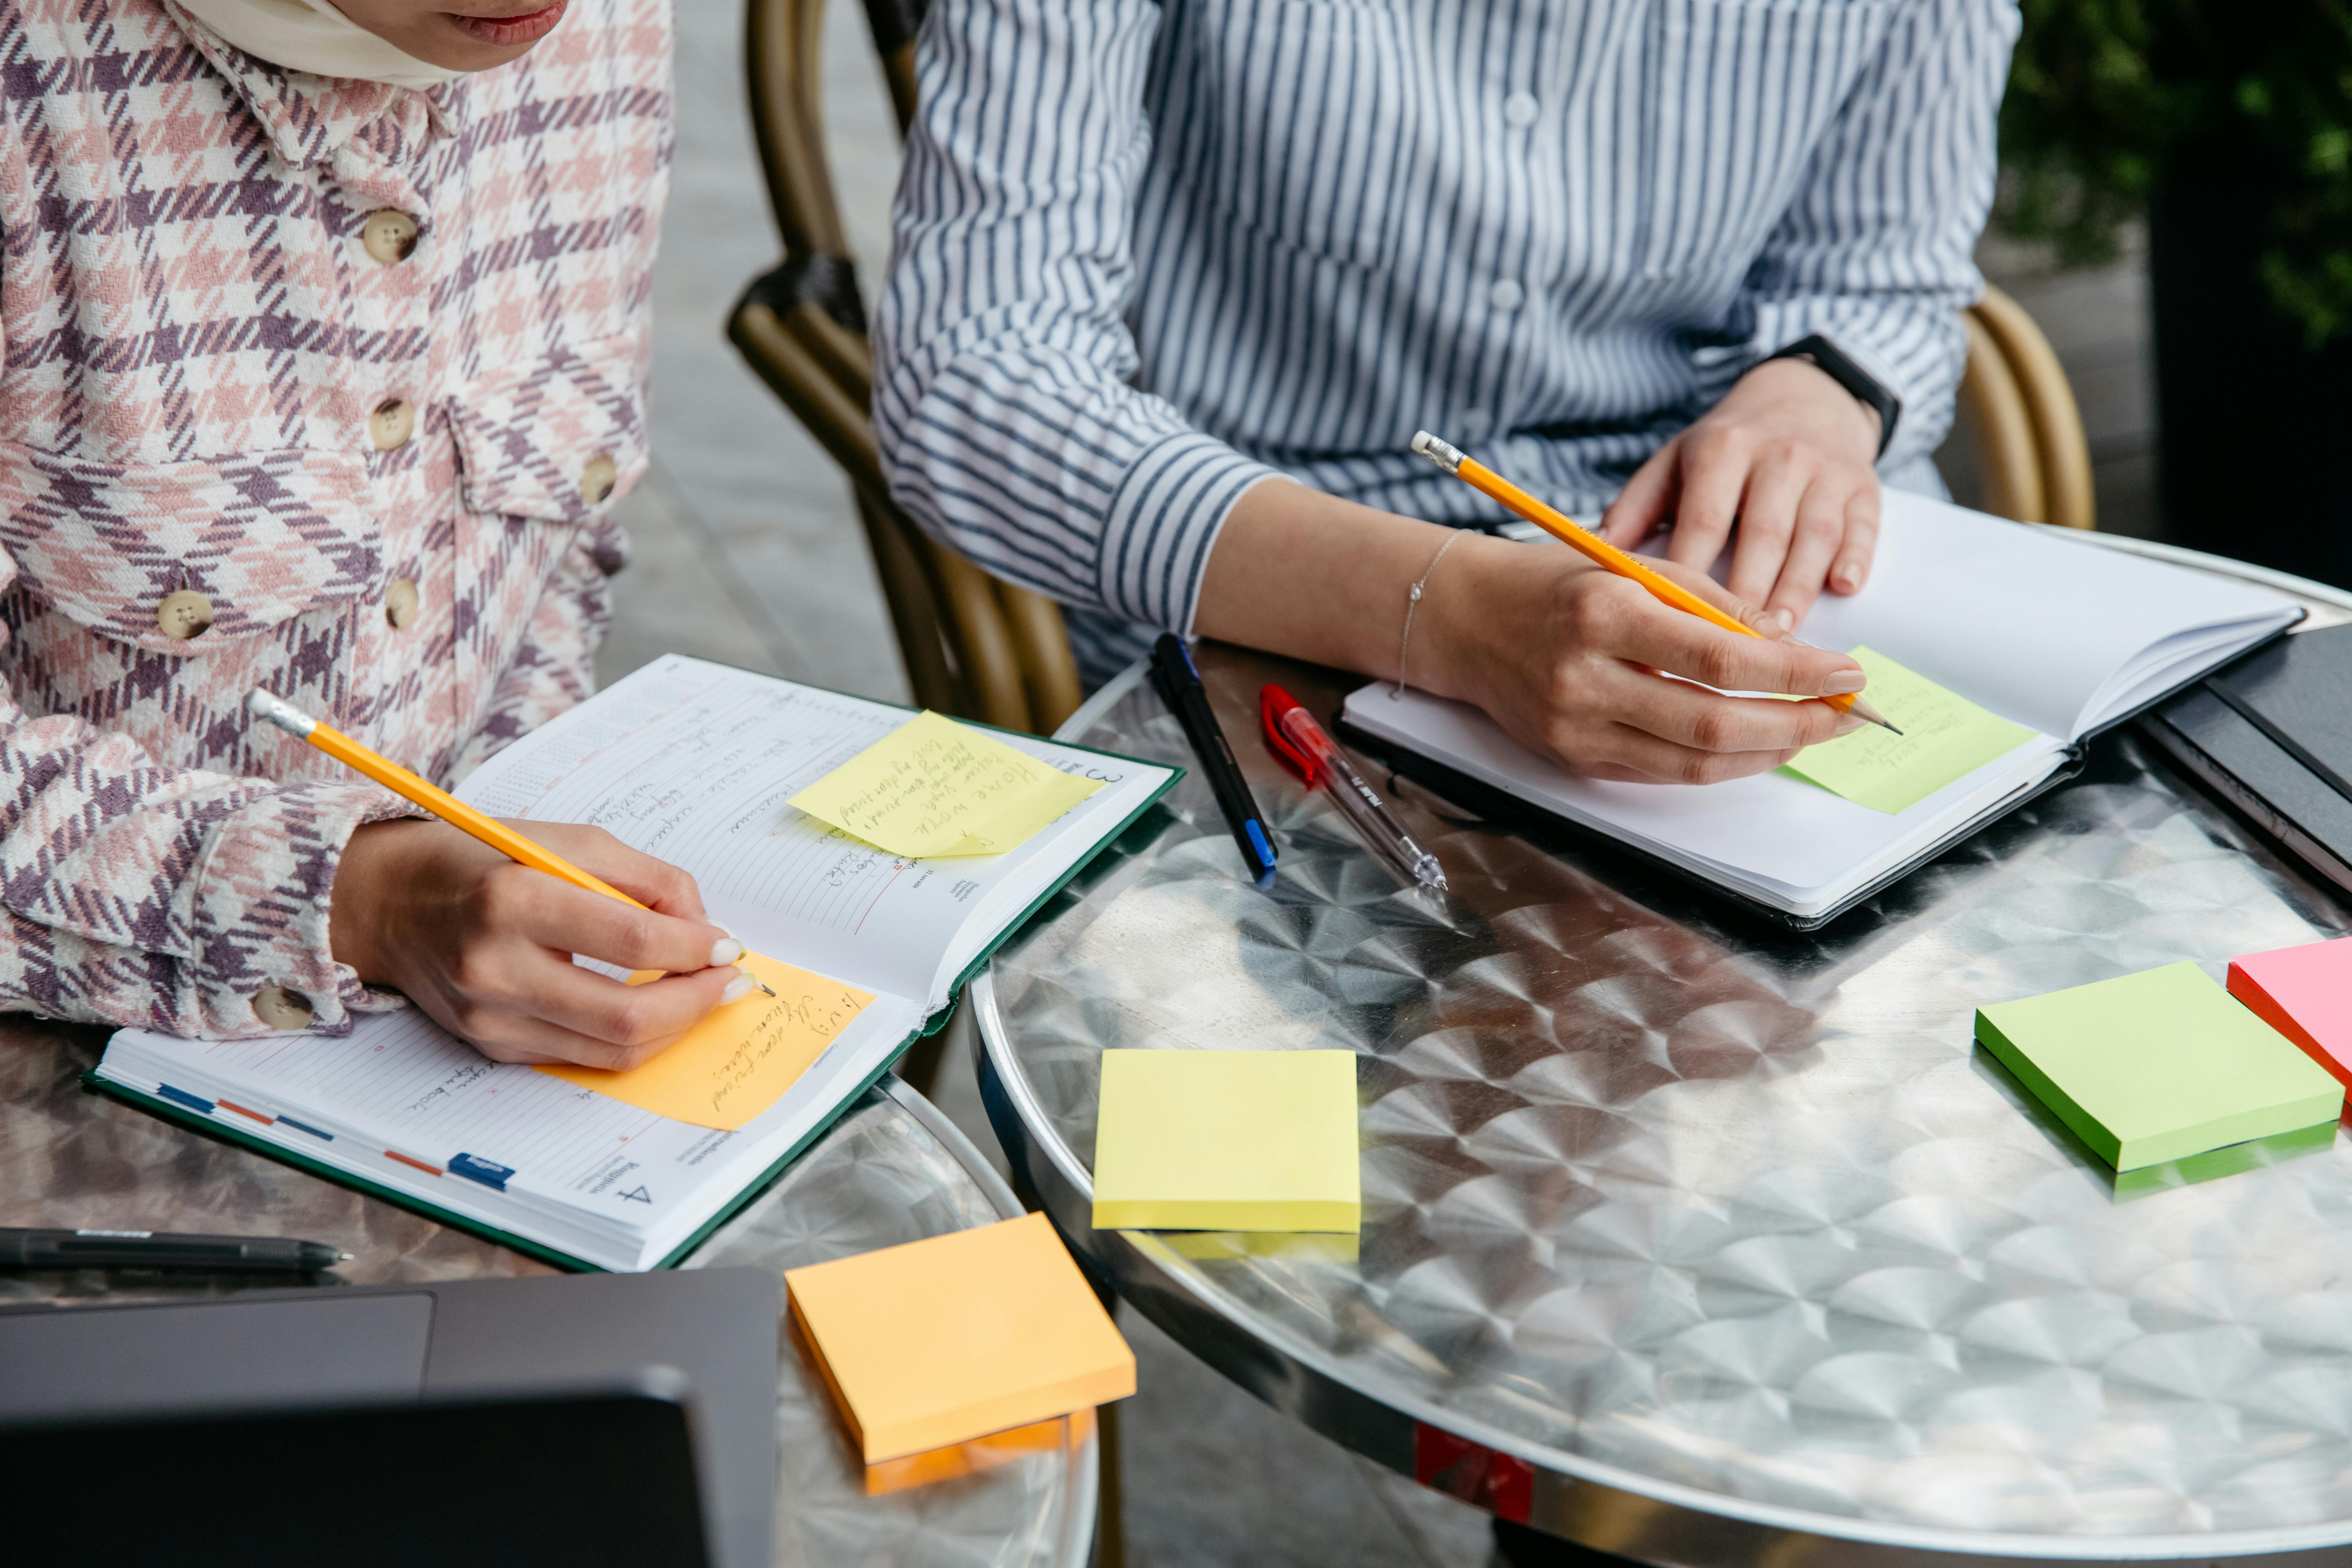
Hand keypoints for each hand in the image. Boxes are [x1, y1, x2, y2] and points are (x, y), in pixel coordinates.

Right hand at [331, 819, 752, 1067]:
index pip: (634, 942)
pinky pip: (581, 1055)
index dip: (696, 948)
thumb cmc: (483, 860)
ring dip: (674, 1027)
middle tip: (729, 981)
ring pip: (611, 1050)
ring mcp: (490, 1017)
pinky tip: (654, 1008)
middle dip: (696, 1002)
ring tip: (703, 996)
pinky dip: (630, 1037)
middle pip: (628, 1015)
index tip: (727, 944)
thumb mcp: (569, 841)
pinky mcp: (491, 1045)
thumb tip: (705, 928)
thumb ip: (646, 880)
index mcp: (513, 900)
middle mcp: (495, 968)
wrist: (386, 901)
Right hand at [1421, 538, 1871, 784]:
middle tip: (1844, 714)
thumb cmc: (1557, 583)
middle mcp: (1585, 680)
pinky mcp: (1574, 759)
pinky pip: (1663, 773)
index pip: (1719, 658)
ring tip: (1810, 731)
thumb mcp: (1635, 565)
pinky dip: (1721, 763)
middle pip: (1712, 724)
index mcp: (1603, 615)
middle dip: (1794, 724)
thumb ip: (1710, 602)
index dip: (1793, 673)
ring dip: (1766, 753)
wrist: (1466, 622)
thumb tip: (1787, 644)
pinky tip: (1756, 744)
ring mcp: (1576, 729)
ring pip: (1693, 763)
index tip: (1845, 672)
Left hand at [1597, 357, 1881, 625]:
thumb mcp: (1674, 463)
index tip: (1678, 621)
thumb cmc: (1726, 450)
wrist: (1803, 399)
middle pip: (1763, 533)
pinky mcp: (1863, 486)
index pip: (1704, 519)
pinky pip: (1863, 527)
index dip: (1693, 573)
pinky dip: (1855, 558)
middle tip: (1735, 650)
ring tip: (1783, 639)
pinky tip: (1844, 589)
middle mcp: (1777, 456)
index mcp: (1721, 450)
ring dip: (1798, 588)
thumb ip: (1635, 506)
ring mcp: (1825, 471)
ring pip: (1812, 536)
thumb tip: (1596, 551)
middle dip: (1750, 591)